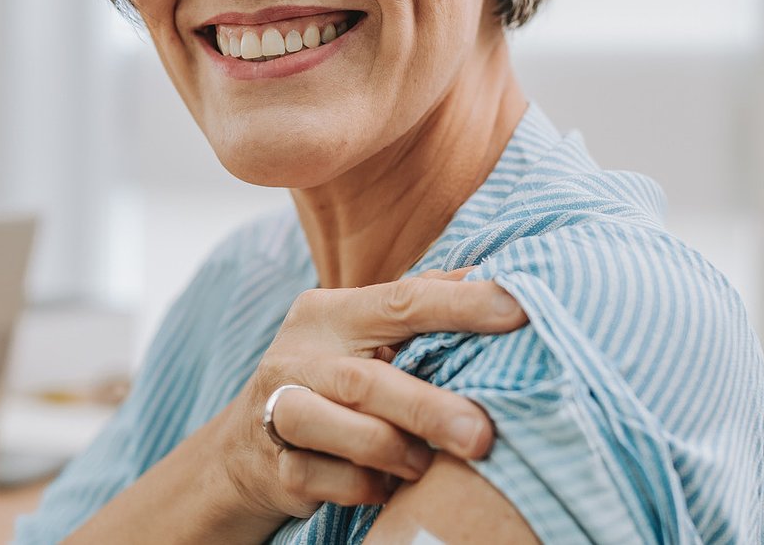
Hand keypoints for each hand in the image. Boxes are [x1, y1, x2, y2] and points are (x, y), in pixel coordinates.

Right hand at [217, 267, 528, 520]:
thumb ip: (418, 306)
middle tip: (482, 435)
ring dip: (393, 451)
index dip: (461, 305)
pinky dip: (366, 487)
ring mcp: (277, 411)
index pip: (402, 300)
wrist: (245, 447)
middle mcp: (298, 356)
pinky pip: (327, 481)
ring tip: (425, 466)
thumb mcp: (361, 335)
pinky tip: (388, 486)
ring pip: (340, 430)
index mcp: (329, 312)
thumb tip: (495, 275)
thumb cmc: (327, 380)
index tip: (518, 310)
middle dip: (429, 409)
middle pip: (367, 380)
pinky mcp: (275, 467)